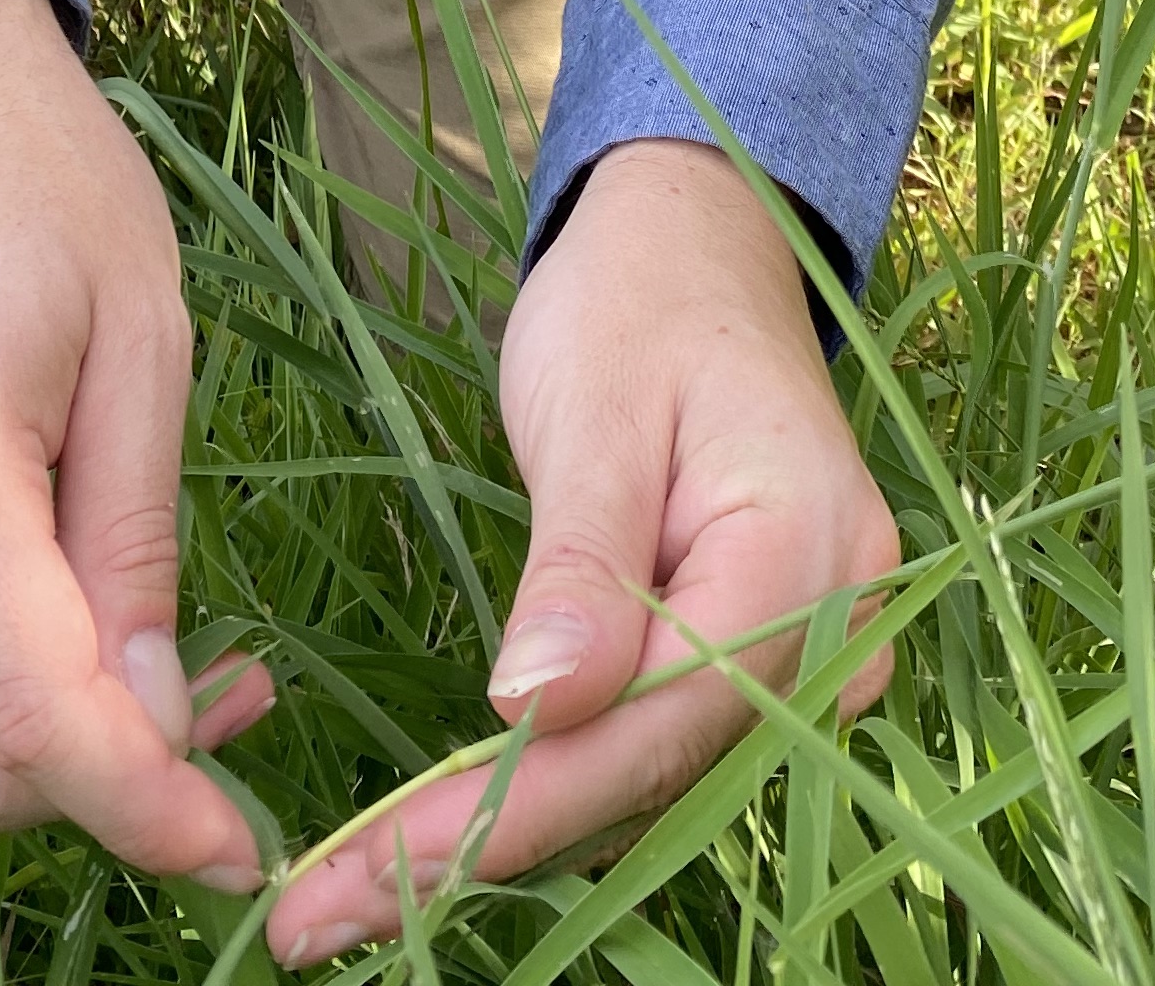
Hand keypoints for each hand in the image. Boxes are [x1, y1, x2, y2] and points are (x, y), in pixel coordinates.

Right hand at [0, 0, 273, 880]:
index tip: (241, 847)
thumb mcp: (148, 340)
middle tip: (229, 711)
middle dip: (102, 789)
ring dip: (42, 768)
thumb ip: (138, 543)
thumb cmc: (50, 180)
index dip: (147, 806)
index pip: (33, 711)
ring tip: (171, 678)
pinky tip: (75, 641)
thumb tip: (158, 728)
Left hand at [266, 141, 895, 962]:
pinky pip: (652, 746)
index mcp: (806, 555)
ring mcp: (809, 654)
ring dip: (504, 836)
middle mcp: (838, 632)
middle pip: (650, 772)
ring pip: (647, 778)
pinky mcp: (753, 658)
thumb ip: (579, 562)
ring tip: (347, 894)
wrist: (700, 243)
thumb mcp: (594, 404)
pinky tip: (443, 832)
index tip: (369, 864)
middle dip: (485, 844)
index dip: (512, 805)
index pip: (654, 721)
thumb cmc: (639, 298)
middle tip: (316, 911)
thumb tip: (535, 713)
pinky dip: (549, 789)